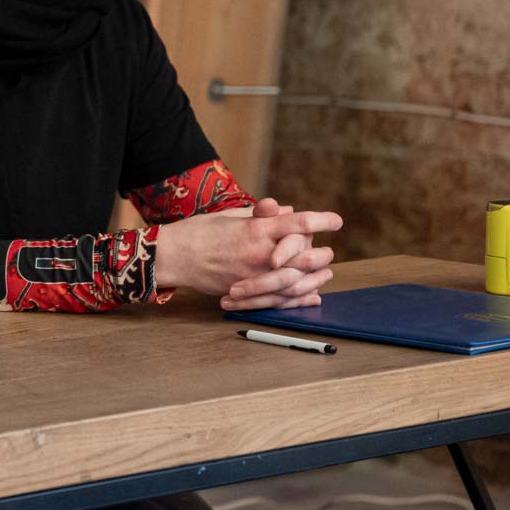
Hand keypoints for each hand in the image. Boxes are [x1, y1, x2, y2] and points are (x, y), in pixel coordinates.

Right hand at [154, 201, 340, 307]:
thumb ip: (260, 215)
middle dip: (321, 253)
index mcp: (255, 229)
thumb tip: (285, 210)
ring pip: (296, 280)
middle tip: (328, 251)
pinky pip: (280, 299)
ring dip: (315, 277)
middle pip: (304, 254)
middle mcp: (259, 253)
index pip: (297, 222)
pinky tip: (312, 295)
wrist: (173, 257)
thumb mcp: (230, 215)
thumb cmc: (199, 231)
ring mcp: (254, 276)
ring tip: (326, 273)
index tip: (336, 221)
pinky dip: (299, 298)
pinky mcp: (247, 293)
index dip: (321, 220)